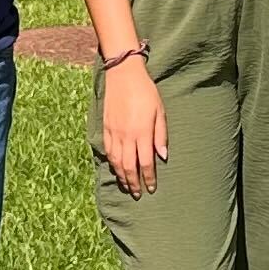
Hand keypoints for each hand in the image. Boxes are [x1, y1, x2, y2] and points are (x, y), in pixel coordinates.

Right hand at [98, 54, 167, 196]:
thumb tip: (161, 157)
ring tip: (127, 186)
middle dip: (134, 183)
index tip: (151, 188)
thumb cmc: (146, 92)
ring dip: (122, 176)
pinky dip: (112, 163)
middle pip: (129, 166)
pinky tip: (116, 168)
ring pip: (116, 161)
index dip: (148, 178)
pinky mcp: (106, 128)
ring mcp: (114, 132)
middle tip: (138, 194)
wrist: (123, 75)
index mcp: (142, 132)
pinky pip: (108, 150)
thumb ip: (160, 135)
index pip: (145, 163)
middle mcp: (126, 135)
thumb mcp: (160, 112)